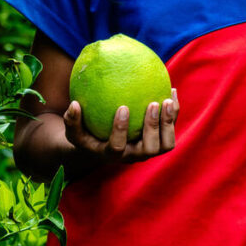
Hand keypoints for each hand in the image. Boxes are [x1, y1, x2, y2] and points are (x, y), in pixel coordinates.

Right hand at [63, 88, 179, 164]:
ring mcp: (148, 149)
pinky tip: (172, 90)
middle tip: (152, 104)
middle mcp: (133, 155)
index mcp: (112, 154)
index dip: (121, 130)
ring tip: (167, 100)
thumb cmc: (86, 136)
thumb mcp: (74, 132)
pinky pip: (170, 127)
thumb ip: (72, 121)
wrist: (103, 146)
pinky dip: (174, 111)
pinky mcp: (159, 140)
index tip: (122, 107)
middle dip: (153, 127)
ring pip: (165, 144)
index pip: (118, 147)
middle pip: (149, 149)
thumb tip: (73, 105)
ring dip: (169, 123)